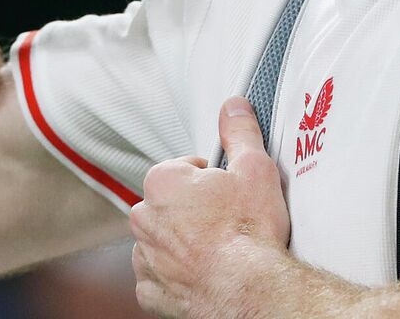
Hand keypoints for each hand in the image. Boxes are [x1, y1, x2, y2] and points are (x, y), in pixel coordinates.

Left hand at [130, 97, 290, 317]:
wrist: (248, 290)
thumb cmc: (249, 233)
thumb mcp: (255, 168)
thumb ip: (240, 132)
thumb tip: (233, 107)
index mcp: (162, 182)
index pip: (183, 169)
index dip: (210, 179)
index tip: (228, 192)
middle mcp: (144, 218)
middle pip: (169, 204)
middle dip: (193, 210)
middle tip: (226, 220)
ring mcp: (145, 257)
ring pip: (161, 241)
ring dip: (182, 242)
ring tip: (217, 250)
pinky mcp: (152, 292)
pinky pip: (159, 277)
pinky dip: (176, 276)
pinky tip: (202, 273)